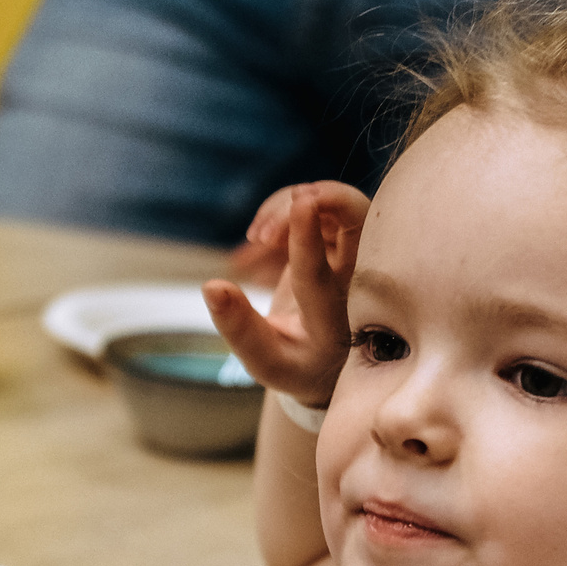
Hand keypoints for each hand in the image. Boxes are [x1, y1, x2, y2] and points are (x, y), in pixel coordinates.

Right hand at [203, 180, 367, 406]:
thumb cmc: (296, 363)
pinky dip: (283, 213)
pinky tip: (259, 241)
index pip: (321, 270)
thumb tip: (212, 287)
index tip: (298, 202)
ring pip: (329, 204)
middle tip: (260, 234)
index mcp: (334, 319)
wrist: (327, 357)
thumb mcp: (265, 360)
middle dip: (301, 206)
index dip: (307, 235)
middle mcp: (355, 280)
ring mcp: (351, 254)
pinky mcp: (339, 239)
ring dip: (284, 209)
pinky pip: (318, 205)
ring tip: (255, 238)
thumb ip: (239, 329)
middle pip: (349, 214)